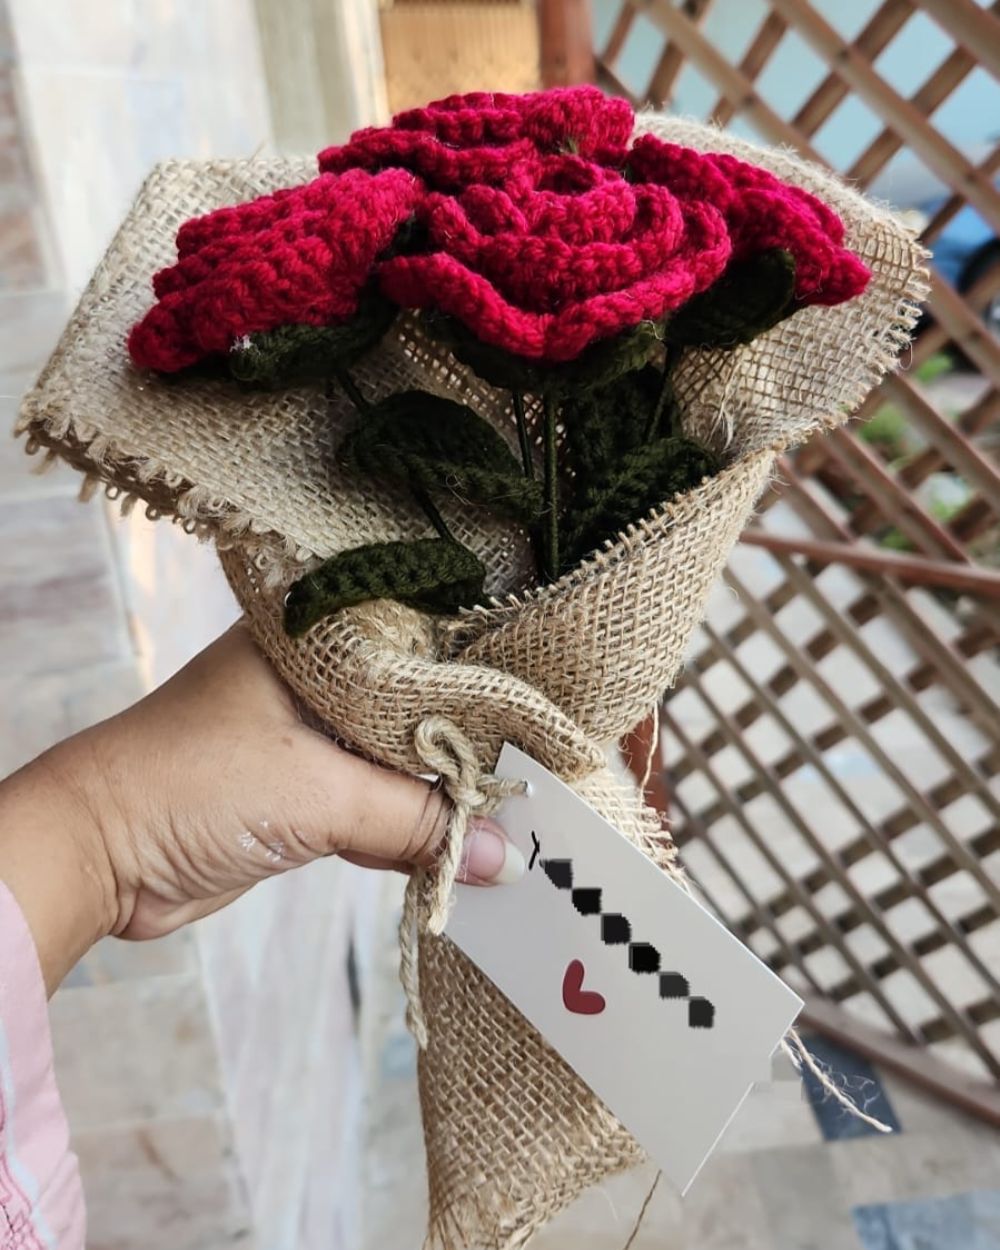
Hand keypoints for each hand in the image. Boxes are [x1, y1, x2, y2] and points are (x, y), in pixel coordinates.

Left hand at [0, 624, 521, 993]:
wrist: (99, 856)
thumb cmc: (185, 786)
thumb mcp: (315, 795)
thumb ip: (413, 819)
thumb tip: (502, 854)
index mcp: (319, 636)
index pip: (429, 645)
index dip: (489, 681)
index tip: (552, 714)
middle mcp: (321, 675)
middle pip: (424, 705)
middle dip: (477, 745)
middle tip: (551, 771)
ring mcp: (315, 736)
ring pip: (405, 760)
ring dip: (448, 796)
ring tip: (521, 814)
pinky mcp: (308, 794)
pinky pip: (381, 805)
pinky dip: (415, 828)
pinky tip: (465, 844)